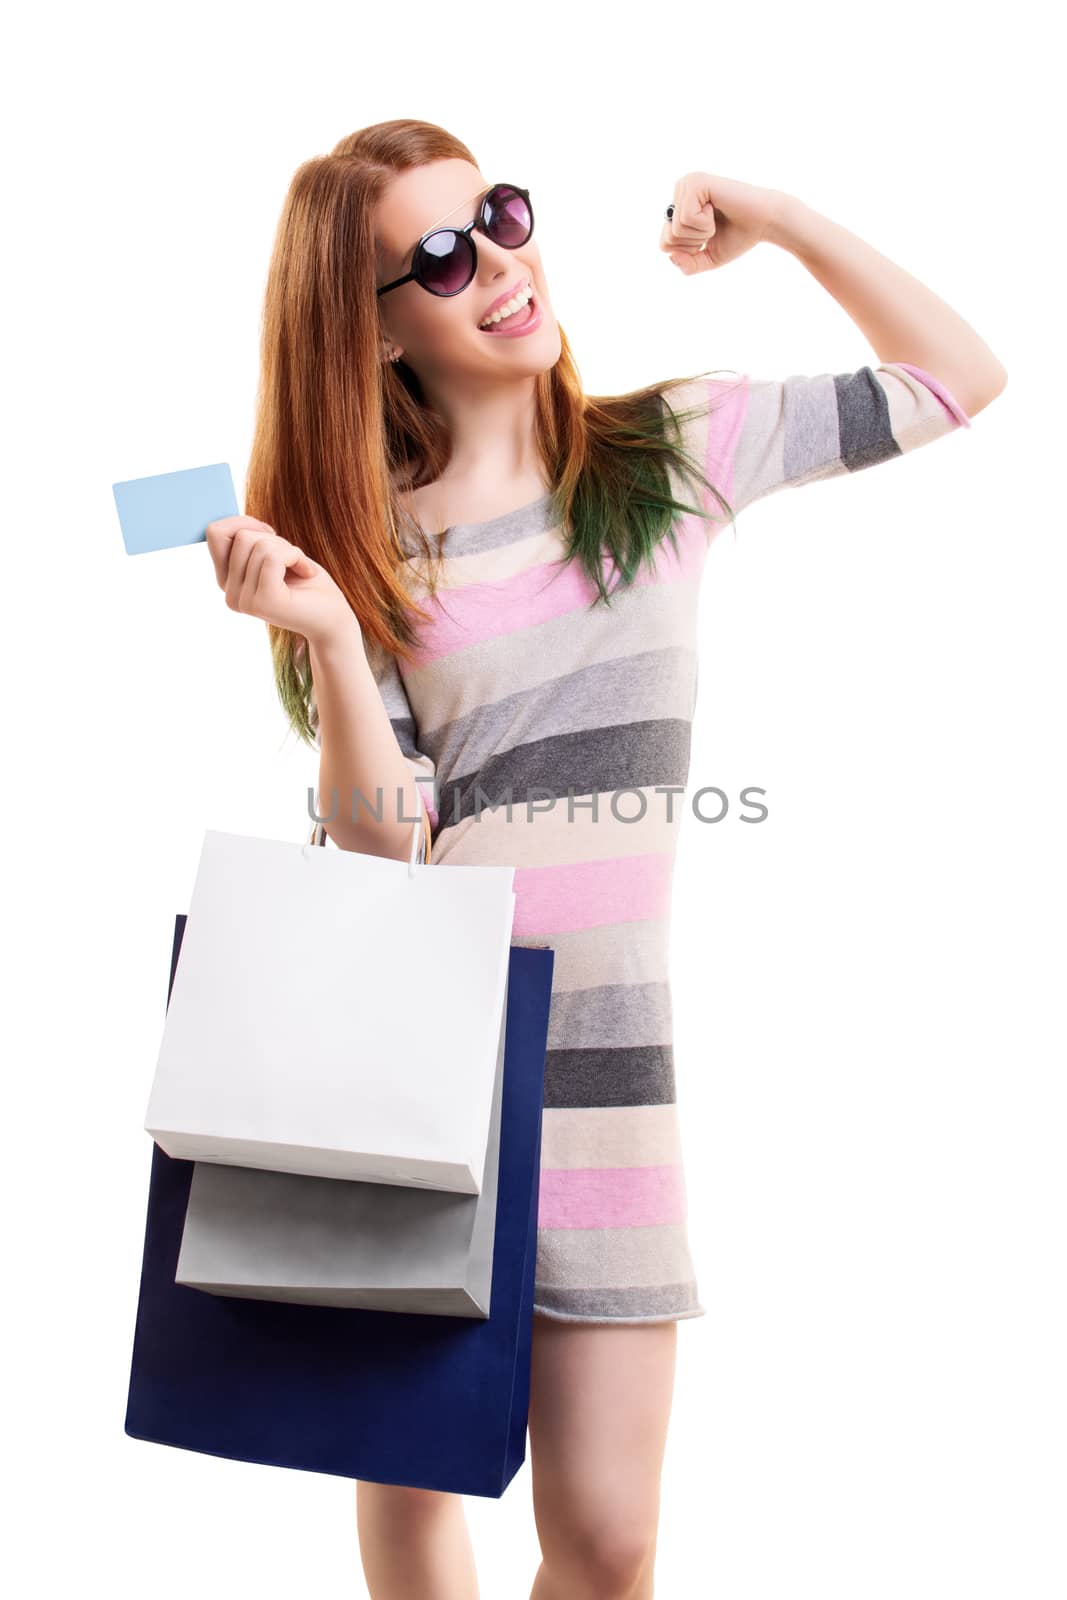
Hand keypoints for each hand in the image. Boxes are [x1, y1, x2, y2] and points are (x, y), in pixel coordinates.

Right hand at [204, 516, 356, 646]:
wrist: (333, 617)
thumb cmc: (306, 582)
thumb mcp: (272, 552)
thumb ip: (247, 539)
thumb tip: (233, 520)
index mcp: (228, 581)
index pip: (215, 533)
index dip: (244, 522)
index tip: (269, 535)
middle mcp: (230, 594)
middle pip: (241, 536)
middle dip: (273, 539)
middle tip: (291, 559)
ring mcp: (244, 600)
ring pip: (259, 545)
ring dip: (288, 549)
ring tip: (299, 569)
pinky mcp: (263, 601)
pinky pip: (274, 557)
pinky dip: (296, 556)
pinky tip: (307, 572)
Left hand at [660, 172, 789, 274]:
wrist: (764, 222)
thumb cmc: (737, 237)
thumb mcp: (707, 258)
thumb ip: (687, 265)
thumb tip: (670, 255)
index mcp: (678, 206)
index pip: (665, 244)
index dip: (689, 251)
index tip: (709, 236)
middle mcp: (680, 191)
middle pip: (668, 238)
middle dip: (695, 242)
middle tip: (714, 227)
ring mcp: (687, 184)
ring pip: (676, 229)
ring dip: (702, 233)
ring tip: (716, 218)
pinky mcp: (696, 182)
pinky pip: (686, 218)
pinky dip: (705, 223)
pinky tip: (717, 208)